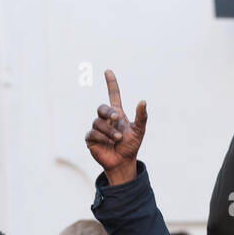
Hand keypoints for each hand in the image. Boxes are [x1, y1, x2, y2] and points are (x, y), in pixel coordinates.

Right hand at [85, 70, 146, 184]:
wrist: (123, 163)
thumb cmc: (130, 147)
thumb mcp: (139, 131)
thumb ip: (141, 117)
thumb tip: (143, 101)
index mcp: (117, 115)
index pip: (113, 95)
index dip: (111, 84)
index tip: (108, 71)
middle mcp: (106, 119)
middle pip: (102, 108)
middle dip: (108, 112)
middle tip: (117, 118)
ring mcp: (97, 128)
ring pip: (98, 122)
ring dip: (109, 130)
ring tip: (117, 139)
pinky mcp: (91, 138)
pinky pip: (93, 133)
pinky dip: (102, 137)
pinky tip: (109, 143)